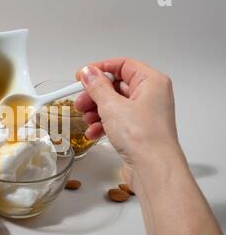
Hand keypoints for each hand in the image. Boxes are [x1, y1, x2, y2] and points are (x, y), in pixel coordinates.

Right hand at [74, 58, 178, 184]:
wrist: (153, 169)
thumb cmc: (143, 137)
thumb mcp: (112, 106)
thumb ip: (97, 86)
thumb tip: (88, 72)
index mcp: (151, 82)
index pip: (123, 65)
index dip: (100, 68)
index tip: (82, 75)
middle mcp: (151, 96)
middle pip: (116, 86)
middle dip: (95, 95)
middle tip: (80, 102)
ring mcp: (145, 115)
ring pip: (114, 105)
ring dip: (96, 111)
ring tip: (86, 119)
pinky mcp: (138, 131)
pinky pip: (117, 121)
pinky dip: (103, 125)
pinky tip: (93, 133)